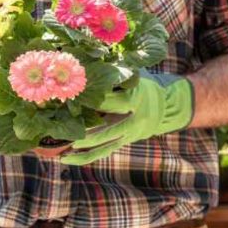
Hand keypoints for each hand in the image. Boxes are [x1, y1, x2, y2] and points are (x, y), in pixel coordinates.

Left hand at [61, 71, 193, 164]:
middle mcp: (135, 121)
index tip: (71, 100)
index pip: (111, 102)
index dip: (91, 101)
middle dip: (87, 134)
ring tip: (62, 155)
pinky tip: (68, 158)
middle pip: (108, 130)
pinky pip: (103, 152)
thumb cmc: (142, 86)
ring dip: (83, 152)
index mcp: (136, 100)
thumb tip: (85, 70)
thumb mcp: (134, 77)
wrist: (165, 107)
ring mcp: (129, 135)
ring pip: (104, 147)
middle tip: (65, 137)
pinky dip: (85, 157)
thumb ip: (115, 77)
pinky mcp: (123, 143)